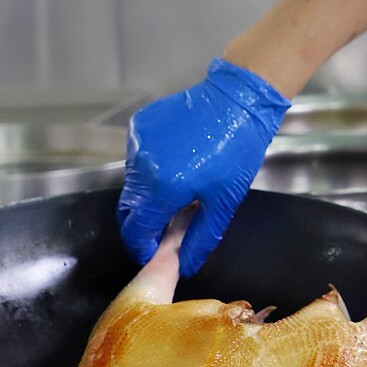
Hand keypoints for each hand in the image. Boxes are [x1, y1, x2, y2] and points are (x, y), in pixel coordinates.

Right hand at [118, 59, 289, 277]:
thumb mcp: (224, 202)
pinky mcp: (139, 126)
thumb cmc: (236, 150)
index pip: (135, 231)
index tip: (154, 252)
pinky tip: (176, 163)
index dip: (142, 247)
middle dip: (143, 224)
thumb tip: (184, 265)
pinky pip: (137, 158)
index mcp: (161, 188)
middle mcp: (141, 166)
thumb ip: (199, 239)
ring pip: (132, 183)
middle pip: (128, 209)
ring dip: (148, 194)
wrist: (237, 100)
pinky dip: (150, 169)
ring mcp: (137, 143)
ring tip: (178, 190)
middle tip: (165, 228)